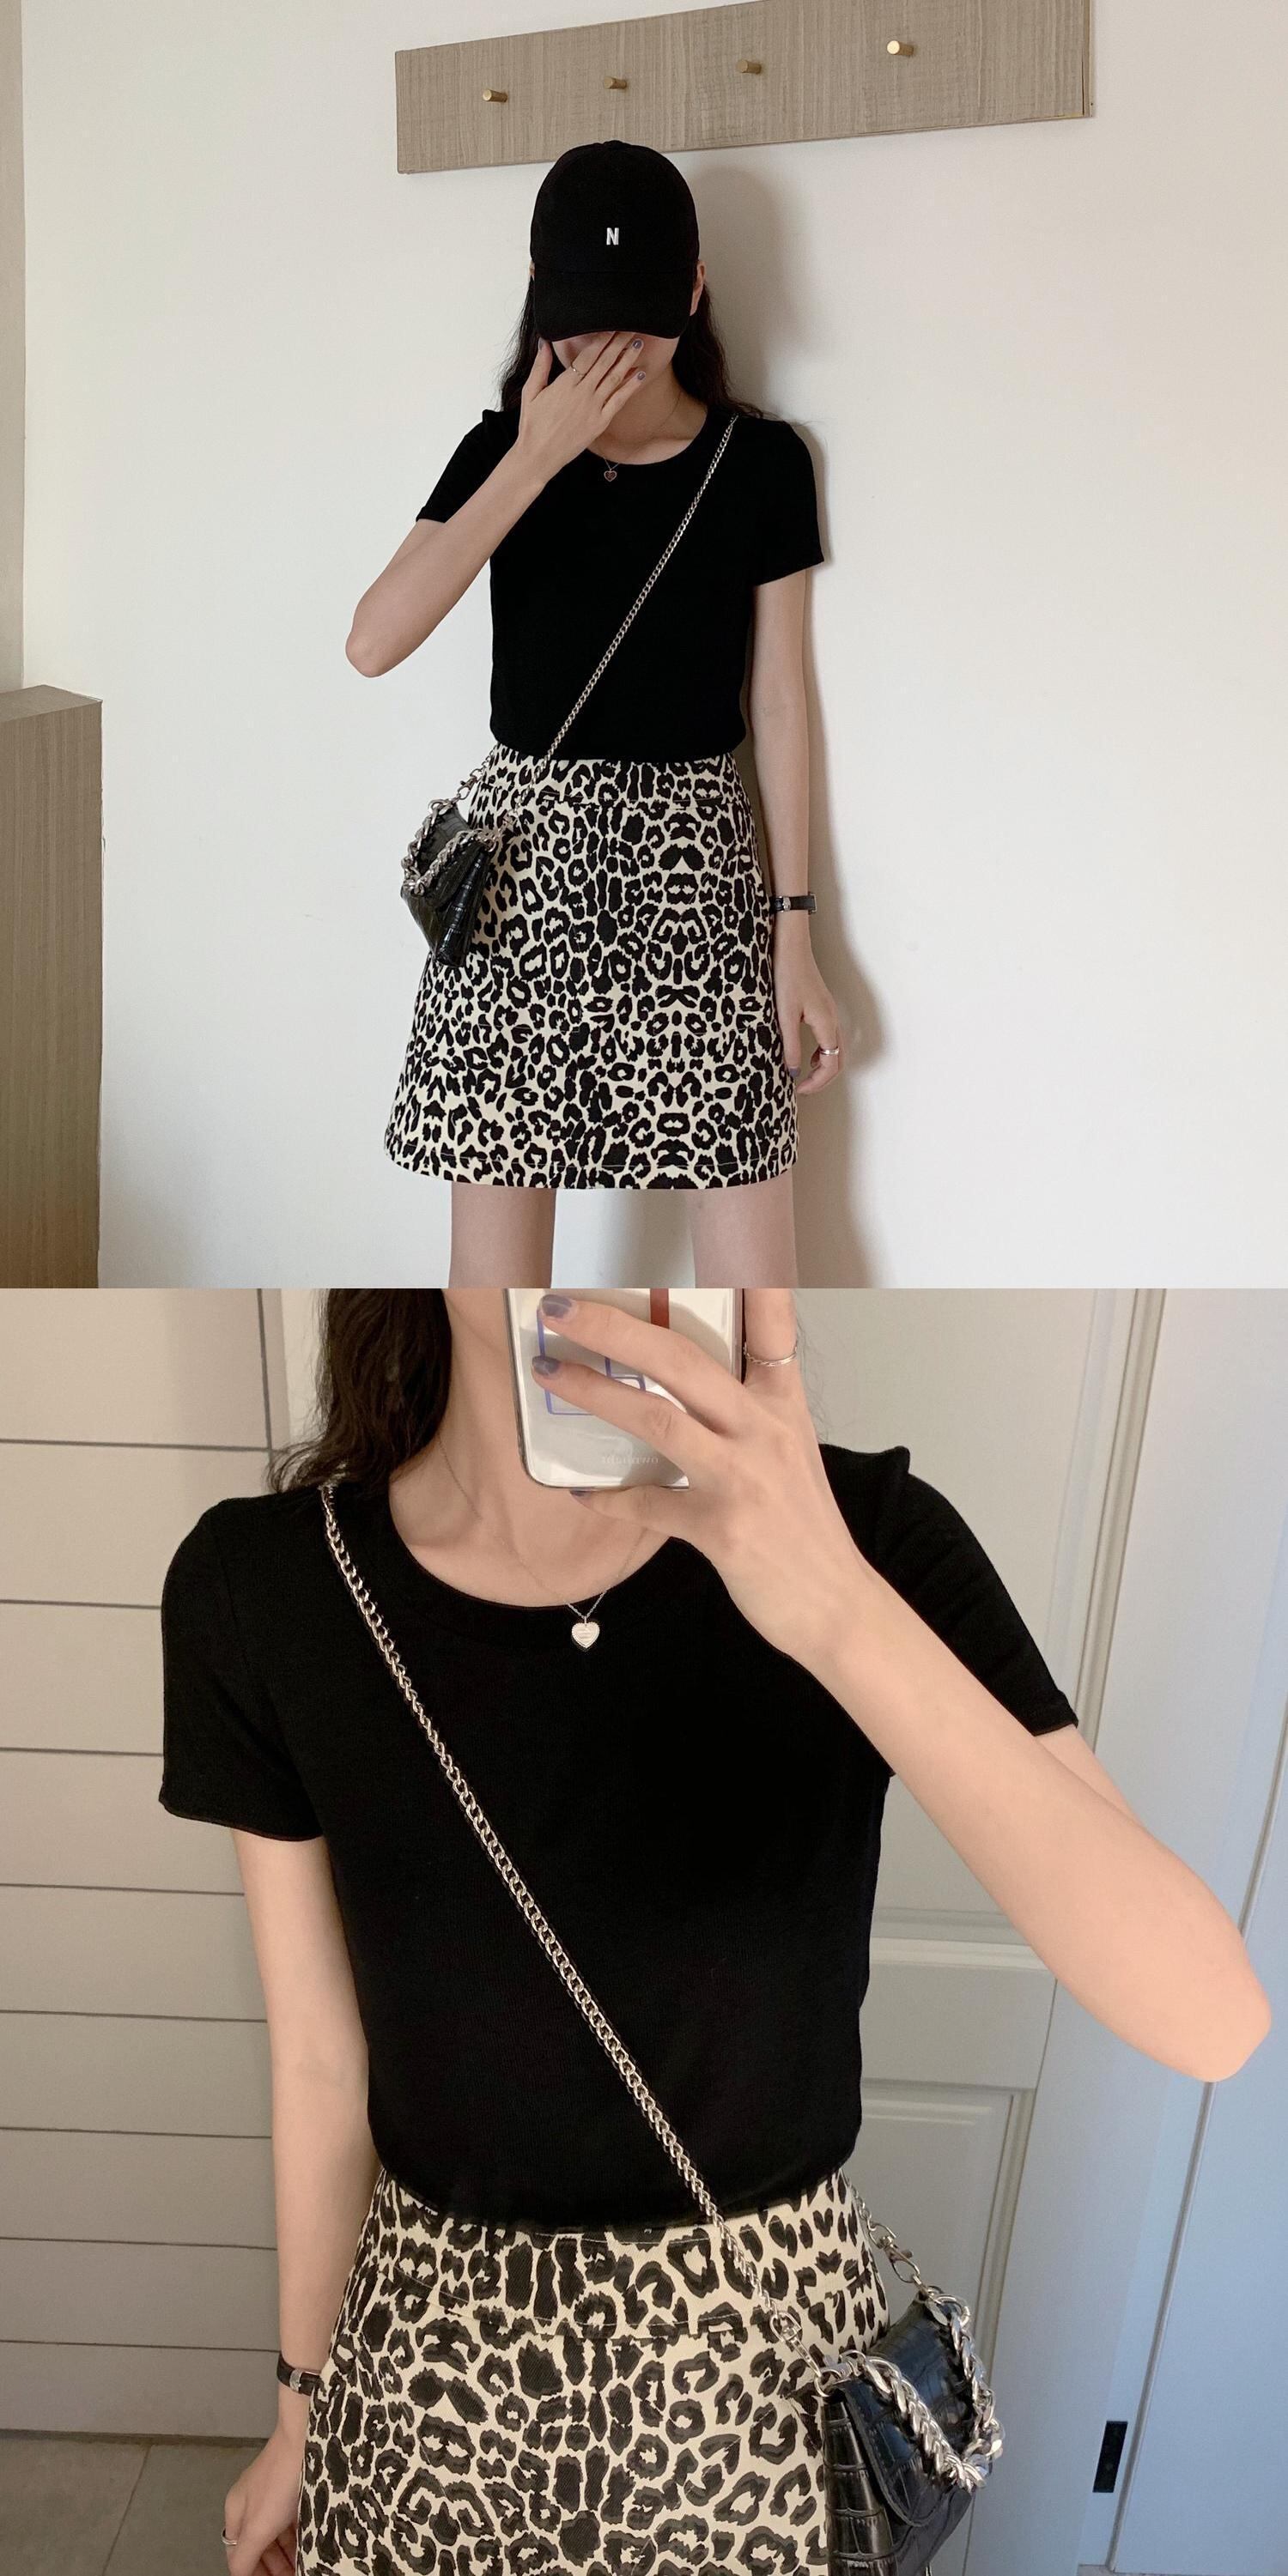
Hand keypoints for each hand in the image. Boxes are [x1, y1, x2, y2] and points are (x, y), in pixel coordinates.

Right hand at [221, 2422, 304, 2575]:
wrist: (306, 2437)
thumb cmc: (280, 2482)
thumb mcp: (258, 2526)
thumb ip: (244, 2556)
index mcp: (237, 2511)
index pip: (238, 2555)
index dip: (252, 2573)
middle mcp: (251, 2503)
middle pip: (257, 2545)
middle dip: (272, 2567)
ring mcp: (272, 2493)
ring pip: (275, 2533)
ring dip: (286, 2555)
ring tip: (301, 2567)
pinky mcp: (291, 2486)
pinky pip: (289, 2519)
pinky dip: (296, 2536)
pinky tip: (308, 2546)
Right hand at [515, 331, 647, 483]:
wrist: (538, 456)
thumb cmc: (532, 425)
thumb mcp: (530, 392)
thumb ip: (540, 366)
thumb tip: (545, 342)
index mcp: (565, 383)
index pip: (588, 354)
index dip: (602, 339)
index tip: (612, 326)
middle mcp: (582, 393)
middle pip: (605, 362)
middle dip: (619, 343)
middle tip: (631, 328)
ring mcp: (593, 408)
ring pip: (614, 378)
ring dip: (628, 359)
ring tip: (638, 344)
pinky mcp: (600, 423)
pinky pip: (619, 401)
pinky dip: (630, 387)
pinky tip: (640, 374)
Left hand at [530, 1290, 869, 1672]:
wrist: (838, 1606)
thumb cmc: (805, 1530)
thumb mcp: (788, 1455)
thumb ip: (741, 1417)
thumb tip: (673, 1391)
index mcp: (783, 1405)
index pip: (771, 1325)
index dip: (749, 1279)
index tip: (714, 1239)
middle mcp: (765, 1431)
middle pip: (683, 1359)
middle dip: (615, 1327)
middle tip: (562, 1309)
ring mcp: (744, 1478)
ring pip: (659, 1418)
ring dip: (596, 1392)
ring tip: (551, 1373)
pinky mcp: (723, 1528)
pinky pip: (649, 1504)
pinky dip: (609, 1496)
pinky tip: (579, 1491)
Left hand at [773, 924, 843, 1091]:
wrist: (791, 946)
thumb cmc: (787, 976)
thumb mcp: (784, 1015)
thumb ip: (790, 1045)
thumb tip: (793, 1071)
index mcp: (826, 1024)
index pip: (831, 1064)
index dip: (817, 1082)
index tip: (798, 1090)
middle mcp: (833, 1020)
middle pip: (839, 1059)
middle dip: (823, 1078)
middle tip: (803, 1088)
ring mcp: (830, 1013)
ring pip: (836, 1049)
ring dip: (824, 1066)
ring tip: (805, 1075)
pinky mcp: (822, 1007)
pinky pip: (829, 1037)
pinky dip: (822, 1052)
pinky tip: (807, 1055)